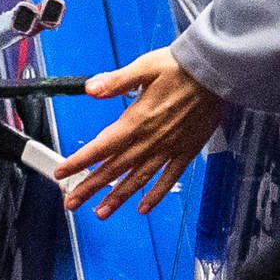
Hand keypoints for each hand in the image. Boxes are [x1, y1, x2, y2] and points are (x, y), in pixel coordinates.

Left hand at [55, 48, 225, 216]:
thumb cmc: (181, 67)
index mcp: (136, 120)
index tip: (61, 174)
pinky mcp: (185, 152)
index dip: (79, 162)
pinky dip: (155, 195)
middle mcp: (150, 140)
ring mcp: (168, 149)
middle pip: (114, 169)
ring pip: (137, 179)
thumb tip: (91, 89)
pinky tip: (143, 208)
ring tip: (101, 213)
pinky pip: (168, 179)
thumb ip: (116, 81)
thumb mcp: (145, 67)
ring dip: (118, 198)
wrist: (217, 73)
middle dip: (90, 187)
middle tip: (71, 203)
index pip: (101, 146)